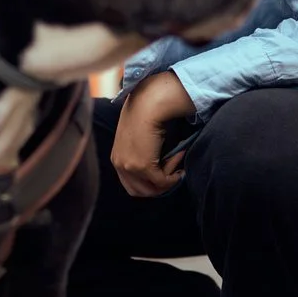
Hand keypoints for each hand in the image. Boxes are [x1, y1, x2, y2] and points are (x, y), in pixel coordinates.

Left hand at [110, 71, 195, 197]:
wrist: (147, 104)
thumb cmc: (146, 114)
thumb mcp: (139, 137)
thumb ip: (143, 153)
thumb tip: (160, 163)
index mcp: (117, 158)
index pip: (132, 185)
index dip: (150, 184)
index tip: (165, 174)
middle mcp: (120, 165)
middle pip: (141, 192)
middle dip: (160, 186)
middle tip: (175, 172)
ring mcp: (130, 167)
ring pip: (153, 188)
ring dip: (168, 179)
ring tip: (178, 161)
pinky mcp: (142, 166)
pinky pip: (163, 181)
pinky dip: (174, 175)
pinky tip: (180, 157)